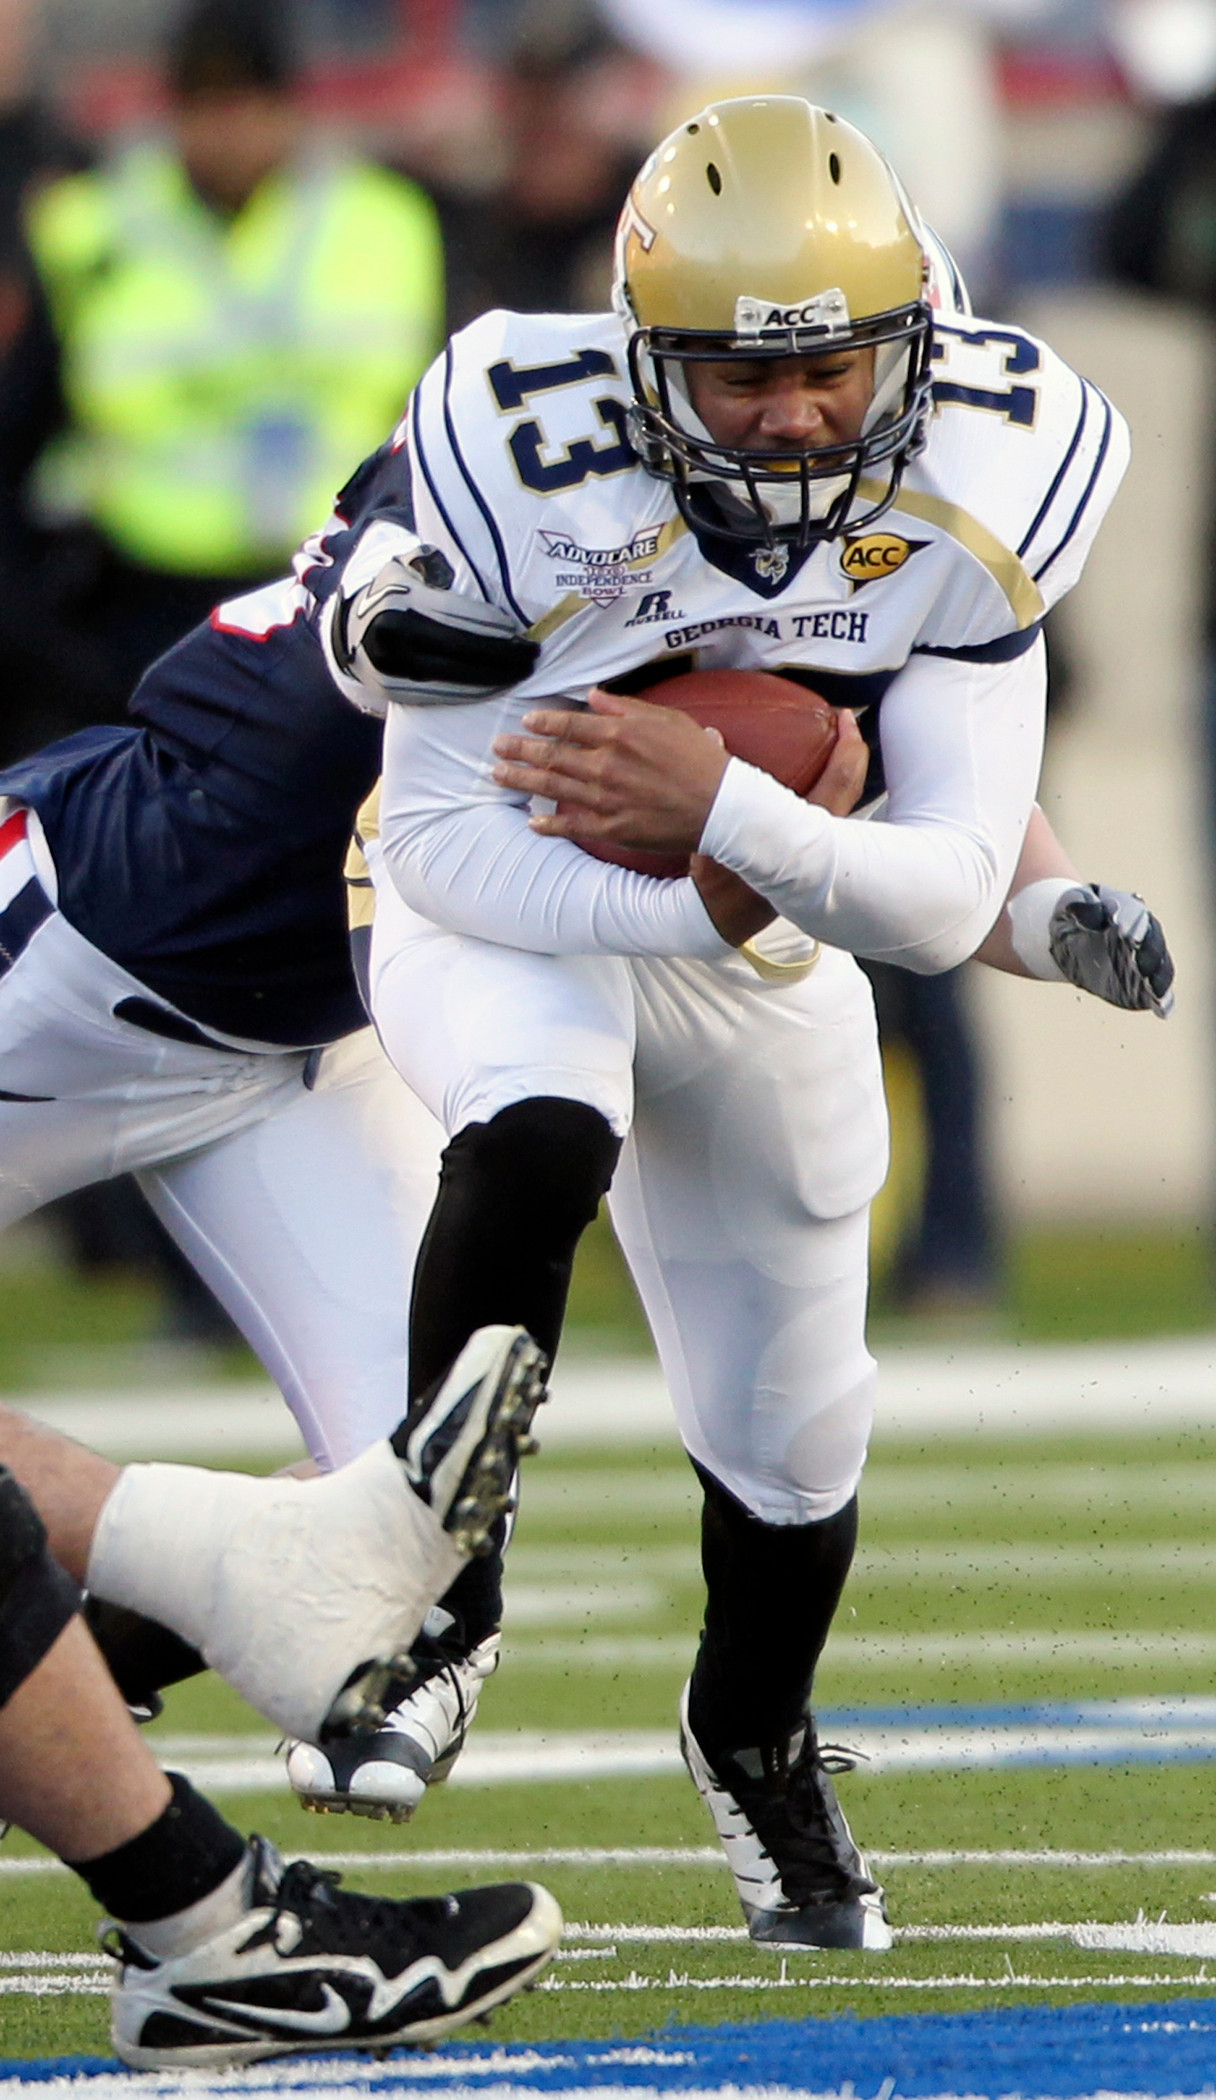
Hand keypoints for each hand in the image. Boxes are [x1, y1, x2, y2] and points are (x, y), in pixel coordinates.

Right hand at [333, 551, 538, 709]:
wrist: (349, 626)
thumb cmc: (394, 591)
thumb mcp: (411, 567)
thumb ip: (442, 568)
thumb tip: (493, 572)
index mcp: (401, 599)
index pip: (460, 620)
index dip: (495, 631)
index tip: (523, 636)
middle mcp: (393, 634)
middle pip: (460, 652)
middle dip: (502, 658)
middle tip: (531, 658)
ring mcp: (389, 666)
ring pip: (452, 679)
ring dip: (492, 679)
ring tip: (519, 673)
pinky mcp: (390, 690)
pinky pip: (438, 695)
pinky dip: (470, 693)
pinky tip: (493, 688)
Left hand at [492, 687, 729, 854]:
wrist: (721, 807)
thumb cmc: (700, 759)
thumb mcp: (668, 720)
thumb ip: (627, 708)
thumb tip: (594, 698)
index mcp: (620, 734)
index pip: (569, 725)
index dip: (544, 722)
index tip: (527, 721)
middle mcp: (606, 764)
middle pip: (552, 755)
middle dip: (520, 749)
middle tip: (497, 746)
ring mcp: (606, 798)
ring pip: (553, 787)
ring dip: (522, 780)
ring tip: (498, 775)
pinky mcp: (612, 828)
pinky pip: (572, 825)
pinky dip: (549, 824)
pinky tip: (531, 820)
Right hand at [690, 713, 868, 946]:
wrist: (719, 922)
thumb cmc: (715, 886)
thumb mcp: (710, 841)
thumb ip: (712, 793)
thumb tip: (712, 737)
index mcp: (802, 836)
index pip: (839, 784)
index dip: (847, 748)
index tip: (844, 717)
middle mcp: (817, 842)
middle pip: (849, 787)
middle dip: (850, 751)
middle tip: (843, 720)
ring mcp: (814, 851)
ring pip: (841, 800)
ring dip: (839, 769)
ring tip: (830, 739)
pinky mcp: (804, 856)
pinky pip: (825, 809)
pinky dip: (824, 786)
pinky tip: (805, 773)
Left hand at [1049, 884, 1175, 1017]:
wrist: (1071, 939)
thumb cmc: (1073, 916)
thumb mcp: (1071, 905)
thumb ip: (1081, 907)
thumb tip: (1089, 915)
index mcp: (1128, 909)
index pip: (1134, 914)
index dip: (1131, 922)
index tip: (1122, 930)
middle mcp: (1145, 934)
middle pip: (1153, 943)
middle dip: (1148, 953)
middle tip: (1139, 964)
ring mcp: (1146, 960)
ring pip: (1160, 968)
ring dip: (1158, 980)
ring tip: (1153, 990)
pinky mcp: (1144, 984)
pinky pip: (1158, 992)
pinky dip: (1162, 1000)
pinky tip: (1161, 1010)